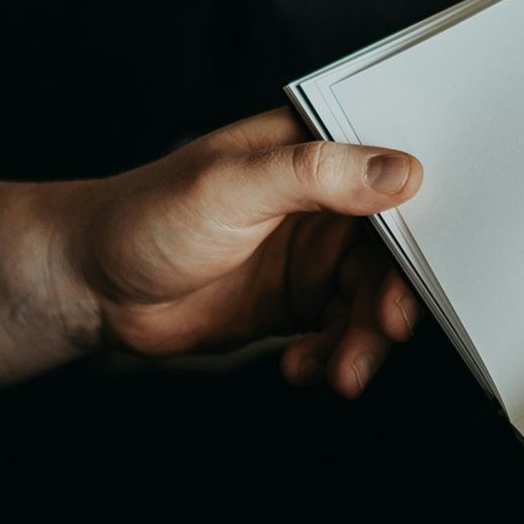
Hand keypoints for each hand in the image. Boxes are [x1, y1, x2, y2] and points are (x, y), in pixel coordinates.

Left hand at [55, 107, 427, 397]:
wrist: (89, 285)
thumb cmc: (147, 214)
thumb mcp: (234, 185)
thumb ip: (317, 175)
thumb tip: (403, 172)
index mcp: (313, 151)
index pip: (393, 175)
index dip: (423, 218)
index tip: (434, 262)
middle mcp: (323, 201)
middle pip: (392, 250)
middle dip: (393, 297)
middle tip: (385, 330)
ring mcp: (312, 255)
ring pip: (370, 299)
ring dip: (364, 339)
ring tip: (341, 372)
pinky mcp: (297, 303)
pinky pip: (340, 332)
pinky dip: (333, 356)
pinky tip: (304, 369)